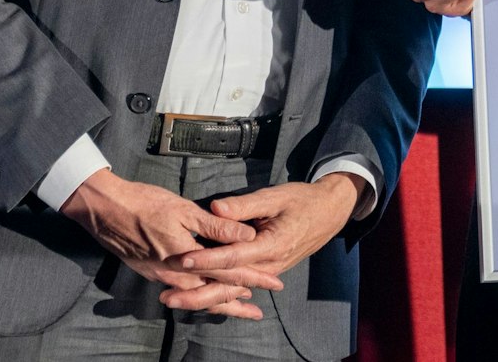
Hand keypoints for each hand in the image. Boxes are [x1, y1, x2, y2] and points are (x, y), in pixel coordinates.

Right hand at [59, 169, 280, 318]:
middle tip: (259, 311)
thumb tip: (247, 236)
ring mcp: (161, 277)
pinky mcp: (151, 273)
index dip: (254, 279)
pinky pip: (181, 291)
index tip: (274, 284)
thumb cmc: (145, 204)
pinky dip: (198, 297)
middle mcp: (175, 275)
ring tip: (238, 309)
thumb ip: (216, 227)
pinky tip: (204, 295)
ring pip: (197, 297)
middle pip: (214, 294)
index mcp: (188, 259)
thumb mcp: (184, 210)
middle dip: (238, 302)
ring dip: (219, 304)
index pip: (229, 274)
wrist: (104, 210)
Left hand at [172, 174, 361, 306]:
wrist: (329, 212)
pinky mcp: (266, 271)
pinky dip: (220, 296)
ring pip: (233, 290)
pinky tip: (199, 301)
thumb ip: (244, 206)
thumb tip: (216, 209)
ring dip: (203, 297)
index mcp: (272, 245)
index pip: (233, 256)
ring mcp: (268, 271)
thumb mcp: (275, 196)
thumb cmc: (302, 200)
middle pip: (229, 284)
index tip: (183, 260)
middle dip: (197, 292)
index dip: (208, 259)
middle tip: (168, 295)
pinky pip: (240, 287)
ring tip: (175, 299)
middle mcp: (270, 264)